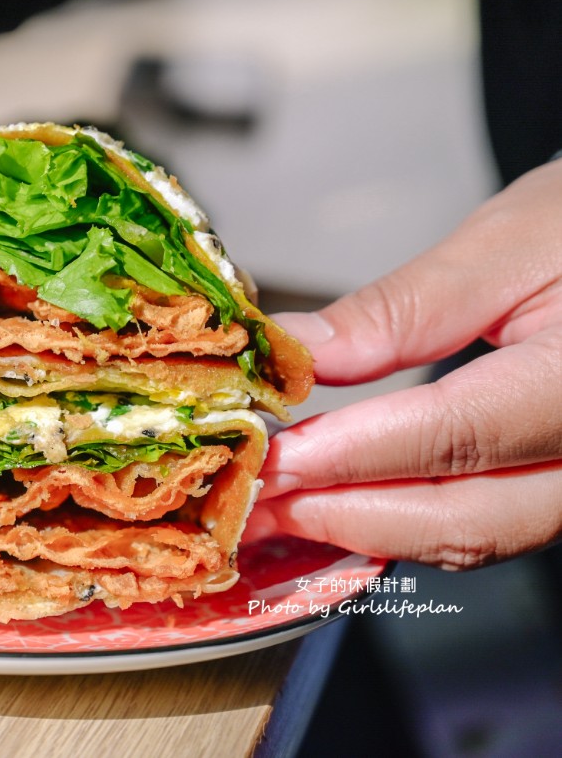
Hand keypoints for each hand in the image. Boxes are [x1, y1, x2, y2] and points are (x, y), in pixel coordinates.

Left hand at [253, 159, 561, 568]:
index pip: (453, 437)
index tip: (263, 458)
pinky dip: (400, 521)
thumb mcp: (506, 243)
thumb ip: (402, 309)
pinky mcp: (561, 485)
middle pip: (462, 520)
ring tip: (275, 508)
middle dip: (340, 516)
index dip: (346, 456)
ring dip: (362, 529)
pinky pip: (481, 524)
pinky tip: (335, 505)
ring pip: (469, 536)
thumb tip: (295, 353)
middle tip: (249, 501)